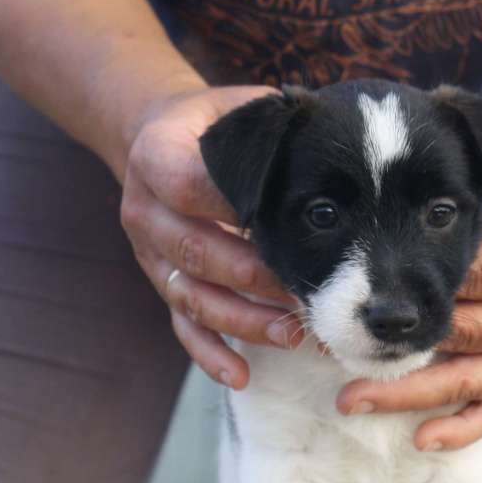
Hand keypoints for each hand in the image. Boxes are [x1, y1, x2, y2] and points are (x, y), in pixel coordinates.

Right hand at [121, 86, 304, 388]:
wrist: (152, 139)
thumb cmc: (211, 126)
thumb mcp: (235, 106)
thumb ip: (272, 125)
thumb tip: (337, 140)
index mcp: (156, 155)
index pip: (189, 184)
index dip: (237, 206)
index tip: (289, 221)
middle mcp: (144, 210)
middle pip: (195, 251)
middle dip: (253, 278)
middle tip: (305, 293)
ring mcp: (150, 256)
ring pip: (192, 297)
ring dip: (243, 321)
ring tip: (292, 335)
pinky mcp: (163, 285)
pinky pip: (181, 328)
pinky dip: (210, 355)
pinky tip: (241, 375)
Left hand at [337, 144, 481, 449]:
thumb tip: (425, 172)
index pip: (475, 279)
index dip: (419, 285)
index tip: (360, 290)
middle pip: (466, 335)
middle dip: (399, 347)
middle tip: (335, 350)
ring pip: (473, 379)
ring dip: (412, 394)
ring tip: (354, 401)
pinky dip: (462, 428)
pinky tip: (420, 440)